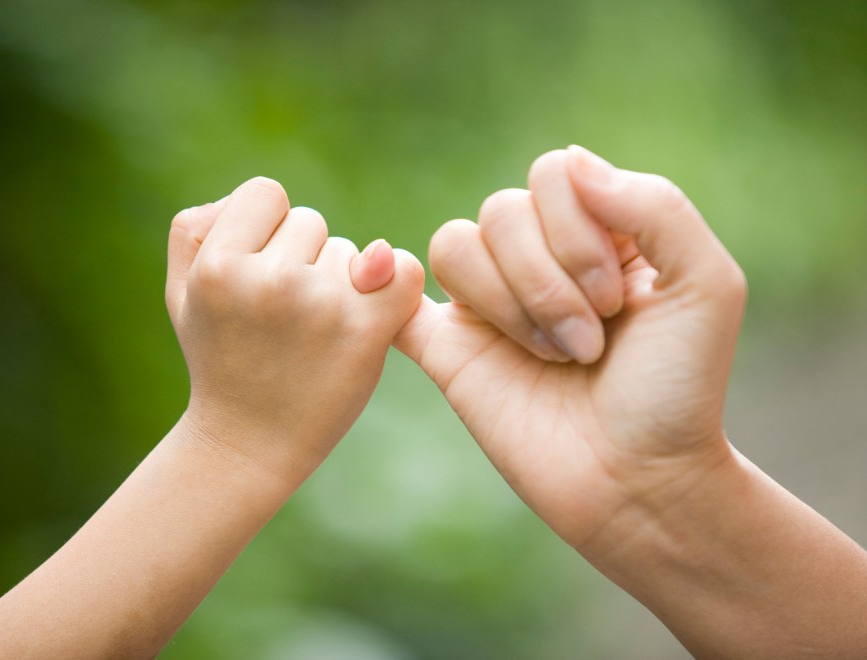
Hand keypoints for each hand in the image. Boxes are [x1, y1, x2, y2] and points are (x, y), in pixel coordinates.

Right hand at [167, 177, 423, 480]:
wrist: (248, 444)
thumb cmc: (219, 357)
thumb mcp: (182, 289)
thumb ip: (197, 225)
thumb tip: (274, 202)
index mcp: (218, 266)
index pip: (265, 193)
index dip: (265, 229)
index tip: (258, 270)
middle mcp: (270, 282)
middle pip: (311, 222)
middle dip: (301, 258)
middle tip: (282, 315)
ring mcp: (320, 306)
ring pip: (353, 252)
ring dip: (340, 283)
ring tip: (310, 334)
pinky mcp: (364, 332)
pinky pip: (403, 271)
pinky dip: (396, 285)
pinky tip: (374, 313)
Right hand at [394, 147, 746, 552]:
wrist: (638, 481)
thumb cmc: (678, 389)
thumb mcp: (706, 285)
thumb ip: (655, 207)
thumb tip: (570, 163)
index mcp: (597, 231)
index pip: (554, 175)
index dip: (577, 231)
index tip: (616, 302)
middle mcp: (538, 258)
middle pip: (502, 209)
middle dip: (549, 280)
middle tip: (590, 341)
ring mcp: (489, 302)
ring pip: (456, 244)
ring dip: (510, 304)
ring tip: (553, 356)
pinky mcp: (448, 347)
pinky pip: (399, 293)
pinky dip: (394, 286)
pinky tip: (447, 316)